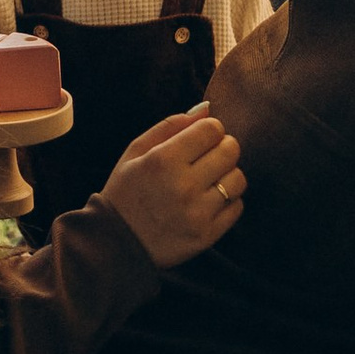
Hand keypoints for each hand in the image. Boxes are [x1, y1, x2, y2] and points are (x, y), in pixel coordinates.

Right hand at [102, 111, 245, 267]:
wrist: (116, 243)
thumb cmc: (126, 191)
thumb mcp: (136, 151)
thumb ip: (171, 125)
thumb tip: (206, 109)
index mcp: (164, 160)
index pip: (212, 129)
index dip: (209, 130)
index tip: (200, 139)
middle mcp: (183, 185)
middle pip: (230, 151)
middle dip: (223, 148)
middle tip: (208, 158)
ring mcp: (197, 213)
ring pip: (238, 179)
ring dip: (227, 175)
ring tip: (209, 181)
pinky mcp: (206, 236)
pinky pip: (237, 207)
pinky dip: (228, 201)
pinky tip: (209, 201)